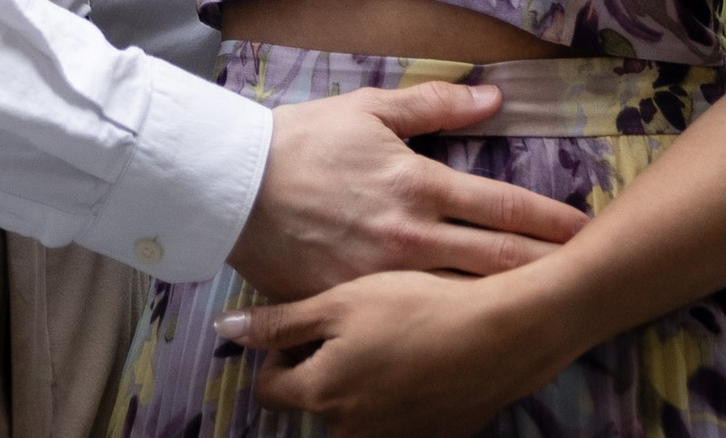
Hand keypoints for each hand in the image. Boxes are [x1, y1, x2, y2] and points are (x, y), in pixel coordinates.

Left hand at [220, 268, 556, 435]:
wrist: (500, 333)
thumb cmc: (414, 304)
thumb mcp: (342, 302)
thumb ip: (281, 322)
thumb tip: (225, 329)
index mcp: (323, 394)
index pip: (270, 389)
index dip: (279, 353)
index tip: (303, 322)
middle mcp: (352, 429)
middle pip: (315, 400)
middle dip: (321, 365)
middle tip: (349, 321)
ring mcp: (394, 437)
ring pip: (354, 409)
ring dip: (359, 378)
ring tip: (387, 332)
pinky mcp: (432, 435)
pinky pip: (396, 414)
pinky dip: (397, 388)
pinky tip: (417, 351)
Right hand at [231, 85, 583, 300]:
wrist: (236, 187)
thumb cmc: (303, 141)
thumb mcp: (368, 110)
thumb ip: (434, 105)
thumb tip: (493, 98)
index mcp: (417, 185)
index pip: (500, 206)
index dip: (548, 219)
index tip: (584, 229)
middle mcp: (410, 238)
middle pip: (496, 260)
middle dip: (546, 267)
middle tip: (588, 275)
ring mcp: (385, 280)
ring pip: (463, 295)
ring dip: (509, 300)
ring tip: (550, 308)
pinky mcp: (356, 307)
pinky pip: (412, 320)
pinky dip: (450, 327)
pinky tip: (476, 338)